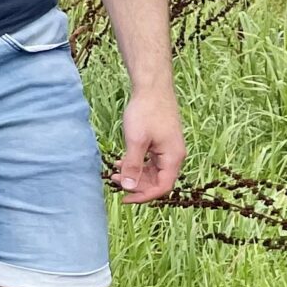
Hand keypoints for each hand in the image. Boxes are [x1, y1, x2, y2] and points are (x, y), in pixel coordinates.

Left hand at [114, 88, 186, 203]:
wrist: (152, 88)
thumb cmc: (146, 111)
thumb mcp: (136, 141)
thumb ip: (133, 165)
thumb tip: (128, 187)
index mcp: (173, 157)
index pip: (162, 187)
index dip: (143, 196)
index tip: (124, 198)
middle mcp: (174, 156)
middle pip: (157, 181)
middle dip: (136, 185)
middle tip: (114, 181)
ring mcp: (167, 149)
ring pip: (152, 171)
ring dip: (134, 174)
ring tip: (113, 173)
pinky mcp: (160, 142)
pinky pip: (149, 161)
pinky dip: (135, 164)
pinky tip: (119, 162)